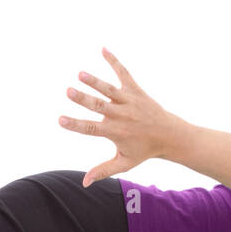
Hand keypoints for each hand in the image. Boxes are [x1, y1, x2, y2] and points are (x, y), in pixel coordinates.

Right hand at [58, 47, 186, 185]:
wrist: (170, 135)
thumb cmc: (144, 150)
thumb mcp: (124, 163)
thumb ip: (103, 170)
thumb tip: (84, 183)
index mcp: (115, 132)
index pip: (91, 129)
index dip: (75, 125)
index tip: (60, 120)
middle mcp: (120, 115)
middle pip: (98, 106)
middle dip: (83, 99)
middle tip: (68, 91)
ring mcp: (128, 101)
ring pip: (109, 90)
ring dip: (94, 81)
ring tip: (80, 74)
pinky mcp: (135, 90)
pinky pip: (123, 73)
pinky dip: (114, 61)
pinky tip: (103, 49)